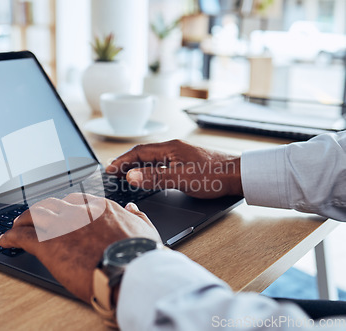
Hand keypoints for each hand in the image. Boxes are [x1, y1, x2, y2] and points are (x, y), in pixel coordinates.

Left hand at [0, 193, 160, 303]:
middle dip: (42, 210)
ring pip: (35, 215)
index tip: (61, 212)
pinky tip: (5, 240)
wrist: (130, 270)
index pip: (76, 201)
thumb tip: (132, 208)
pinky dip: (12, 236)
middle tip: (34, 218)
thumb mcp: (145, 230)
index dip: (65, 207)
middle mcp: (78, 212)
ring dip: (23, 220)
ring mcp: (62, 225)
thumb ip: (136, 216)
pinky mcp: (48, 244)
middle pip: (52, 204)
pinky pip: (23, 235)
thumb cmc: (140, 255)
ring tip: (16, 226)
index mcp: (100, 209)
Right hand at [106, 140, 242, 198]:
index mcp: (170, 148)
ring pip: (152, 158)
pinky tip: (148, 176)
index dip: (122, 161)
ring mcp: (181, 154)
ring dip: (137, 165)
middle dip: (126, 162)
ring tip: (125, 175)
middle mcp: (174, 148)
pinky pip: (161, 163)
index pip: (138, 152)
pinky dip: (149, 169)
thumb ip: (154, 177)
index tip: (109, 169)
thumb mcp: (181, 179)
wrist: (239, 175)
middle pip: (143, 153)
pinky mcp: (187, 162)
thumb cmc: (214, 176)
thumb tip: (130, 175)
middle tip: (113, 173)